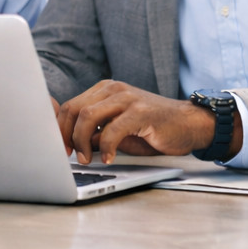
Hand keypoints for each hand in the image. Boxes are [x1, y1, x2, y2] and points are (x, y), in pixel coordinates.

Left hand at [56, 80, 216, 164]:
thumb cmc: (152, 129)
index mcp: (104, 90)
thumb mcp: (118, 129)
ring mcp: (127, 98)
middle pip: (74, 109)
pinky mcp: (140, 111)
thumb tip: (70, 144)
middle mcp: (113, 89)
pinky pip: (112, 130)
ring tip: (88, 159)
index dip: (60, 129)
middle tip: (71, 156)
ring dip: (82, 142)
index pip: (71, 106)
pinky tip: (109, 158)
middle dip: (67, 136)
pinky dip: (105, 147)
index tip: (59, 149)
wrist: (188, 124)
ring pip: (88, 116)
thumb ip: (95, 131)